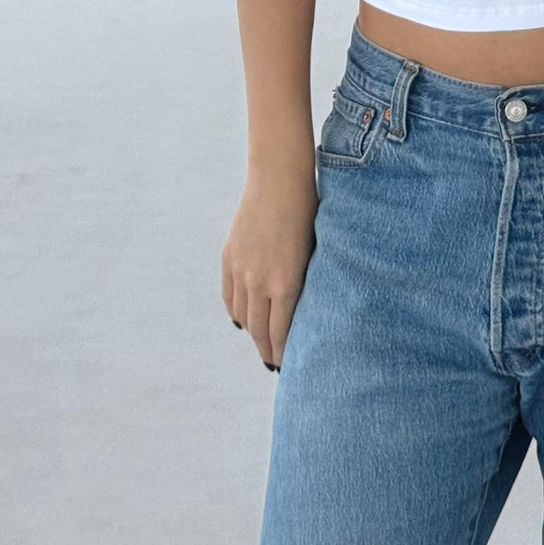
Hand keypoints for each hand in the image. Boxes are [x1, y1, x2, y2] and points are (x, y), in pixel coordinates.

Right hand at [222, 170, 317, 371]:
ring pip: (244, 317)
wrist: (279, 178)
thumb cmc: (309, 212)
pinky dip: (237, 312)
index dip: (284, 353)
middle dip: (268, 350)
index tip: (289, 367)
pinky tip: (245, 320)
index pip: (281, 333)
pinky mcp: (229, 258)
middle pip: (260, 331)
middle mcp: (259, 282)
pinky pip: (230, 297)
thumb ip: (305, 285)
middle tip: (276, 364)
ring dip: (253, 334)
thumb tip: (303, 314)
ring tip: (262, 344)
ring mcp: (241, 270)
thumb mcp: (314, 253)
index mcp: (285, 283)